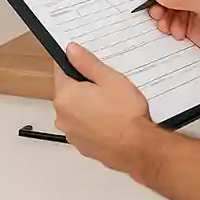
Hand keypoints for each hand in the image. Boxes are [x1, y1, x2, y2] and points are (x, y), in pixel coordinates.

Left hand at [52, 43, 151, 175]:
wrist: (139, 149)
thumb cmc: (126, 114)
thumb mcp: (109, 79)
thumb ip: (86, 63)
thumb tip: (71, 50)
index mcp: (65, 96)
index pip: (61, 70)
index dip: (76, 65)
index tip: (89, 66)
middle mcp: (62, 116)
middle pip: (68, 92)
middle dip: (84, 88)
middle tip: (107, 88)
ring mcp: (71, 133)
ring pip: (76, 111)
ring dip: (88, 106)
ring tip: (112, 106)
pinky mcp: (82, 146)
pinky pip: (83, 127)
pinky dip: (93, 123)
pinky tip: (111, 122)